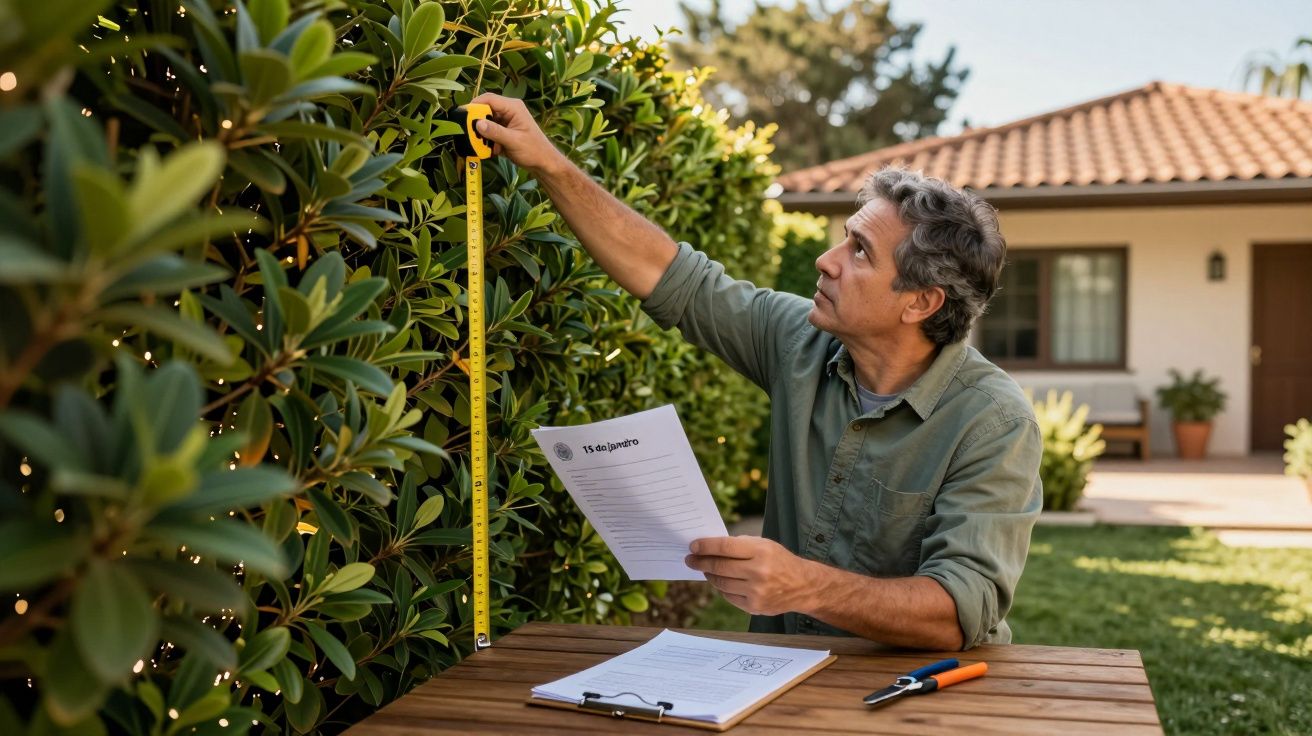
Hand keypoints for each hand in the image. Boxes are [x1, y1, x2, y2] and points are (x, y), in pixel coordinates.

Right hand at [469, 93, 568, 174]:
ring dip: (483, 135)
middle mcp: (508, 110)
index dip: (474, 105)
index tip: (463, 116)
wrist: (544, 163)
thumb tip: (478, 123)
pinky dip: (487, 141)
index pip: (489, 99)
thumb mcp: (513, 141)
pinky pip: (489, 132)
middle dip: (477, 123)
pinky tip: (492, 151)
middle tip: (472, 136)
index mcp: (513, 107)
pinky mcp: (503, 130)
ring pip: (485, 122)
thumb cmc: (533, 150)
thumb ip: (495, 132)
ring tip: (485, 146)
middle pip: (485, 110)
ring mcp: (505, 121)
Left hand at [685, 536, 812, 615]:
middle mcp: (759, 572)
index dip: (706, 547)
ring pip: (721, 583)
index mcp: (761, 551)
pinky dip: (721, 588)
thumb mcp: (764, 544)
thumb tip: (710, 548)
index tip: (693, 546)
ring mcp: (756, 592)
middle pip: (720, 567)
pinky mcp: (754, 606)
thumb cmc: (779, 560)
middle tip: (691, 560)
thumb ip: (739, 545)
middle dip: (701, 562)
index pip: (725, 547)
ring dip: (709, 576)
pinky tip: (720, 582)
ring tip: (705, 570)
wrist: (803, 586)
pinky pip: (728, 596)